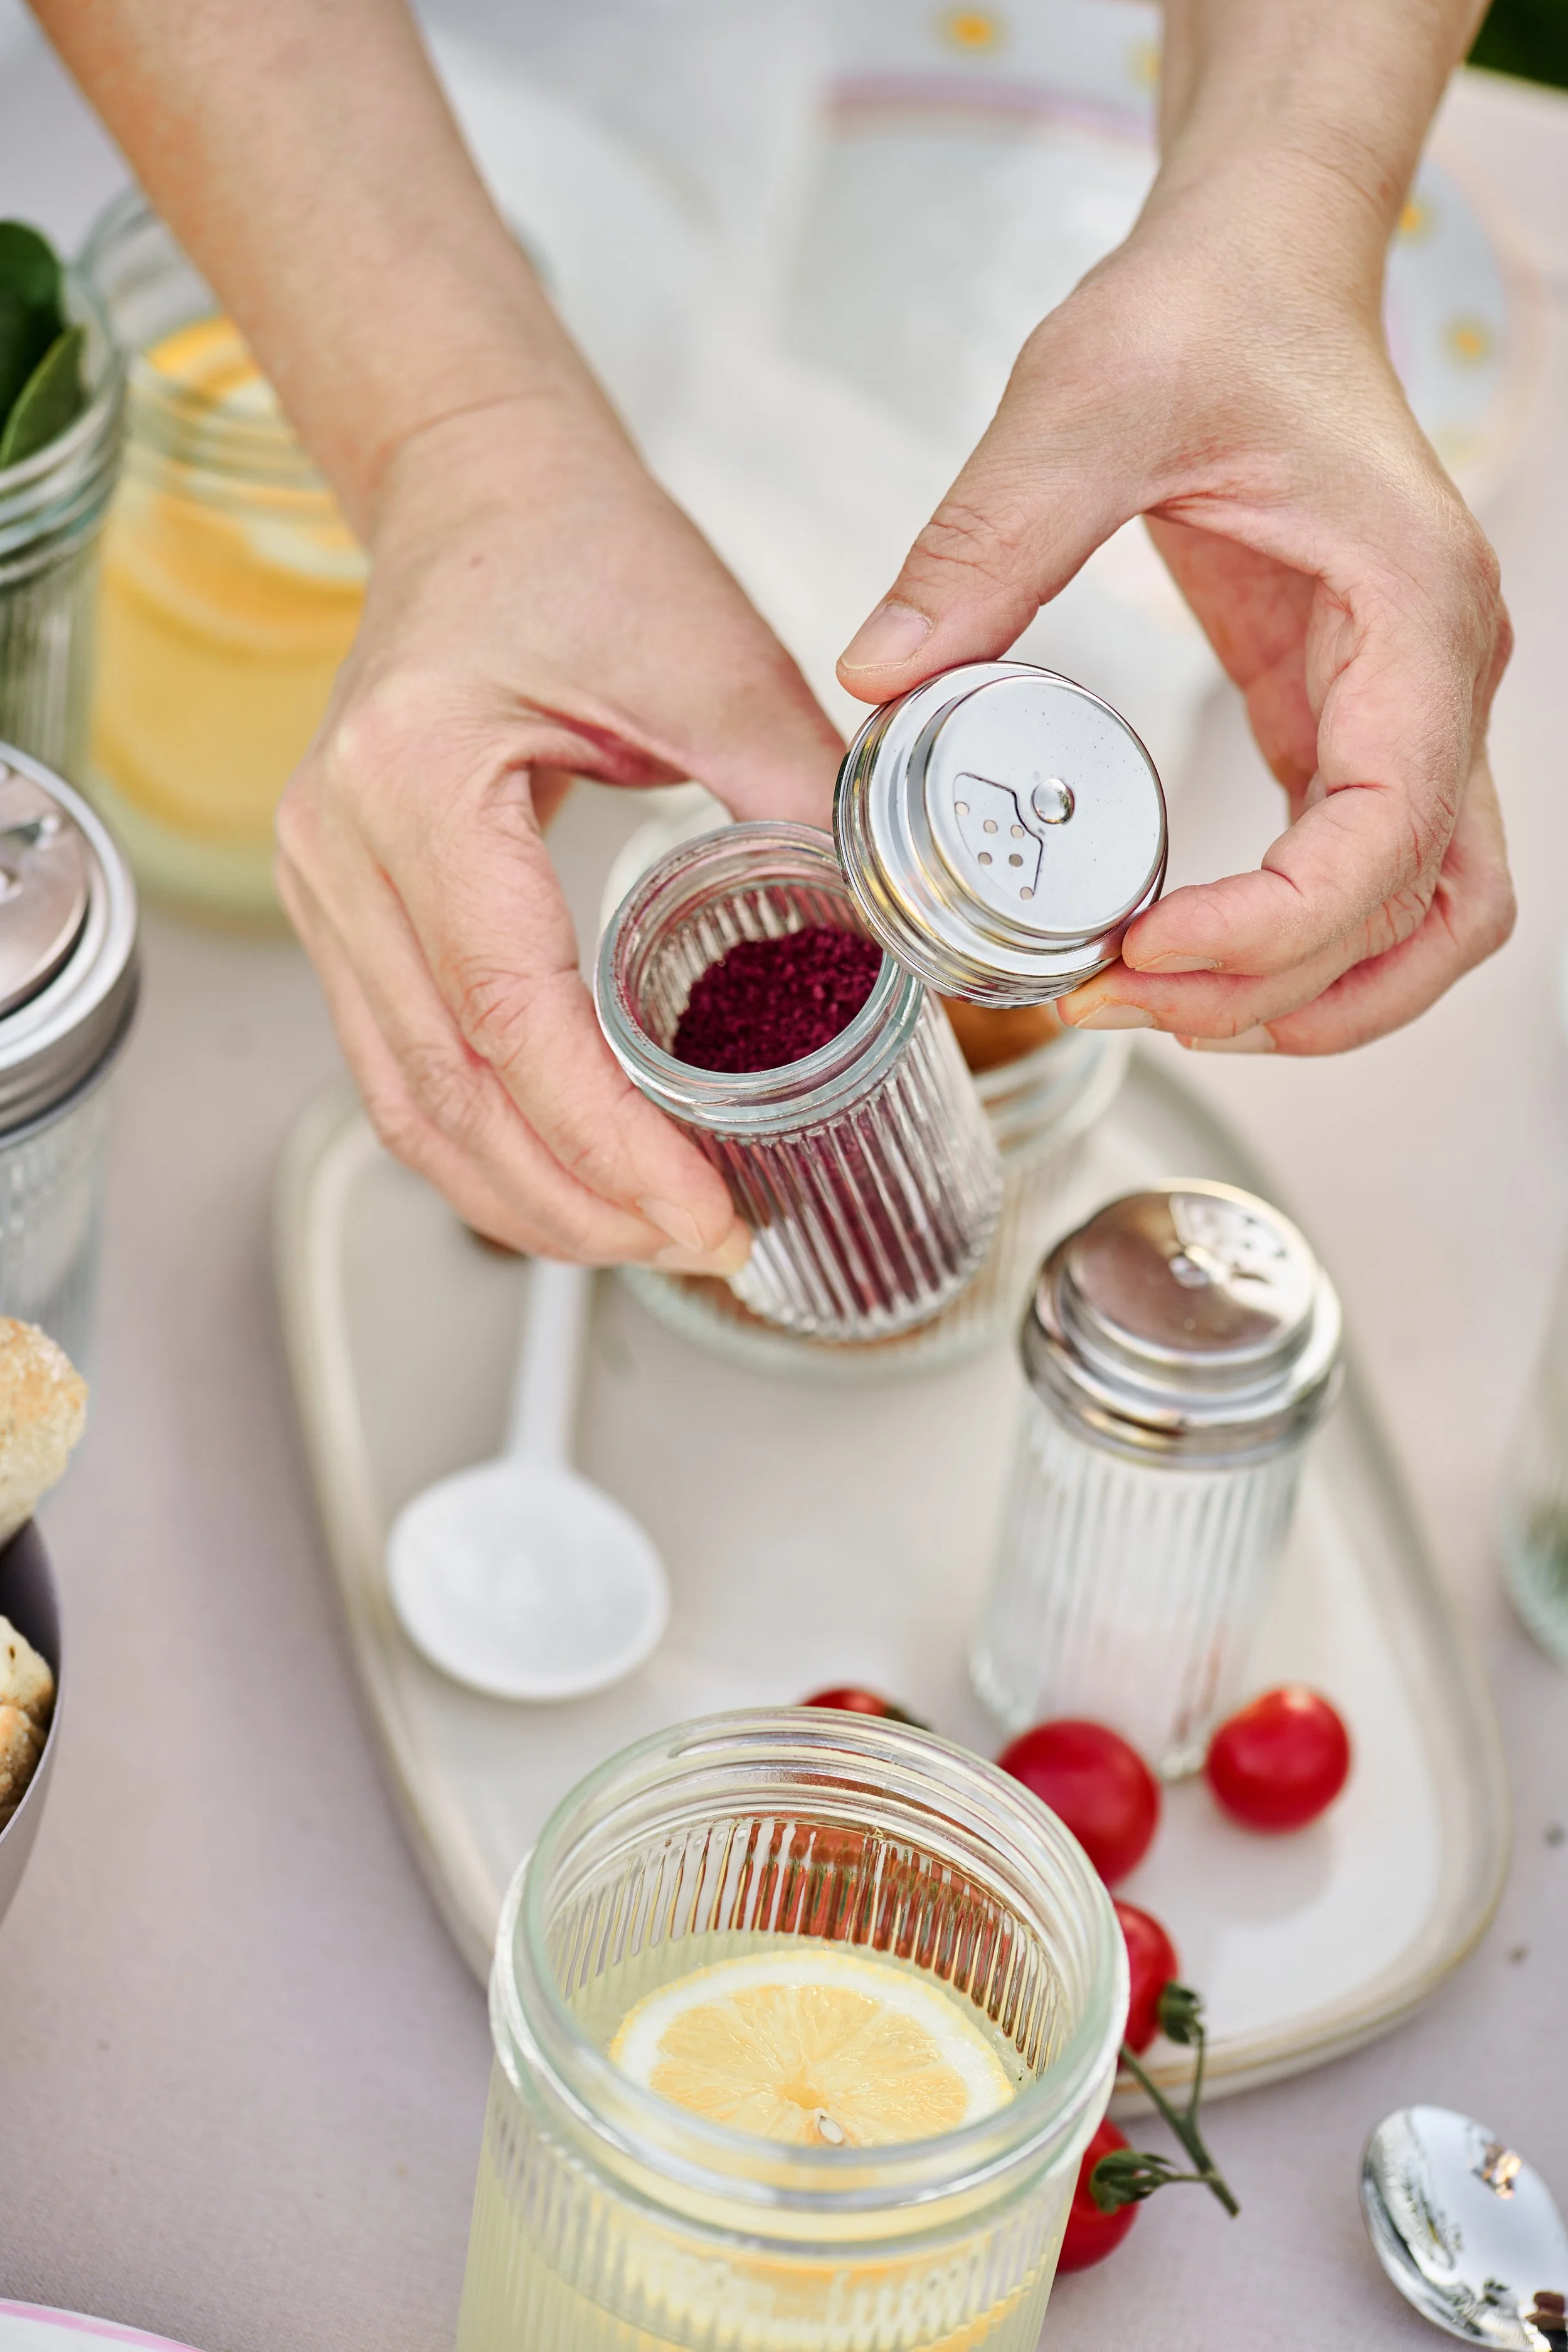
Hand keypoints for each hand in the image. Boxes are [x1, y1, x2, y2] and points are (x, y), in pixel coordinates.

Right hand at [276, 397, 841, 1259]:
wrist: (480, 490)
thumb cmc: (580, 546)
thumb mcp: (711, 658)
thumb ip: (798, 795)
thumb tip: (896, 942)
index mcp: (416, 778)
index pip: (508, 1017)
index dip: (609, 1142)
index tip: (704, 1212)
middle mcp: (339, 844)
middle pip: (442, 1092)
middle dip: (574, 1201)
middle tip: (698, 1246)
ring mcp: (325, 886)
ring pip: (405, 1104)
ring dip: (525, 1197)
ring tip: (646, 1239)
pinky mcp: (347, 910)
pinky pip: (402, 1067)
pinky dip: (489, 1144)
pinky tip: (576, 1177)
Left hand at [834, 181, 1513, 1053]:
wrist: (1256, 265)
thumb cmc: (1205, 312)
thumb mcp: (1081, 403)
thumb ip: (985, 543)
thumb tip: (879, 677)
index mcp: (1410, 610)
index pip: (1386, 836)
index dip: (1272, 932)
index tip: (1139, 954)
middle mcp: (1439, 676)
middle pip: (1424, 914)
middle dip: (1281, 992)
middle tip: (1120, 1002)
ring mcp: (1407, 706)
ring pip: (1423, 916)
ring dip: (1313, 993)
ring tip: (1154, 1005)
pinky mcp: (1346, 720)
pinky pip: (1359, 874)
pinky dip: (1289, 942)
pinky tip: (1172, 954)